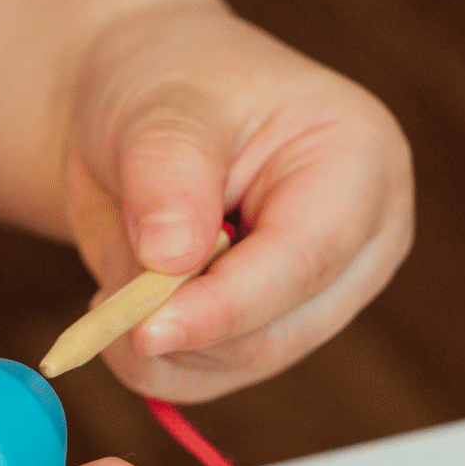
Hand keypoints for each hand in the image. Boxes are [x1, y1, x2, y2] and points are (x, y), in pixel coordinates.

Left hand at [64, 1, 412, 401]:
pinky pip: (206, 378)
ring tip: (112, 278)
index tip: (146, 329)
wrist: (135, 112)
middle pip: (276, 332)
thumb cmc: (164, 87)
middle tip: (104, 306)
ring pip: (236, 366)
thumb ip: (167, 176)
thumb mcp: (160, 109)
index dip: (224, 304)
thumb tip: (171, 259)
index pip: (305, 260)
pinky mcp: (269, 331)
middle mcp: (358, 242)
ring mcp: (318, 295)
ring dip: (154, 346)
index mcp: (360, 163)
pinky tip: (122, 303)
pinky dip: (149, 359)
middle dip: (179, 327)